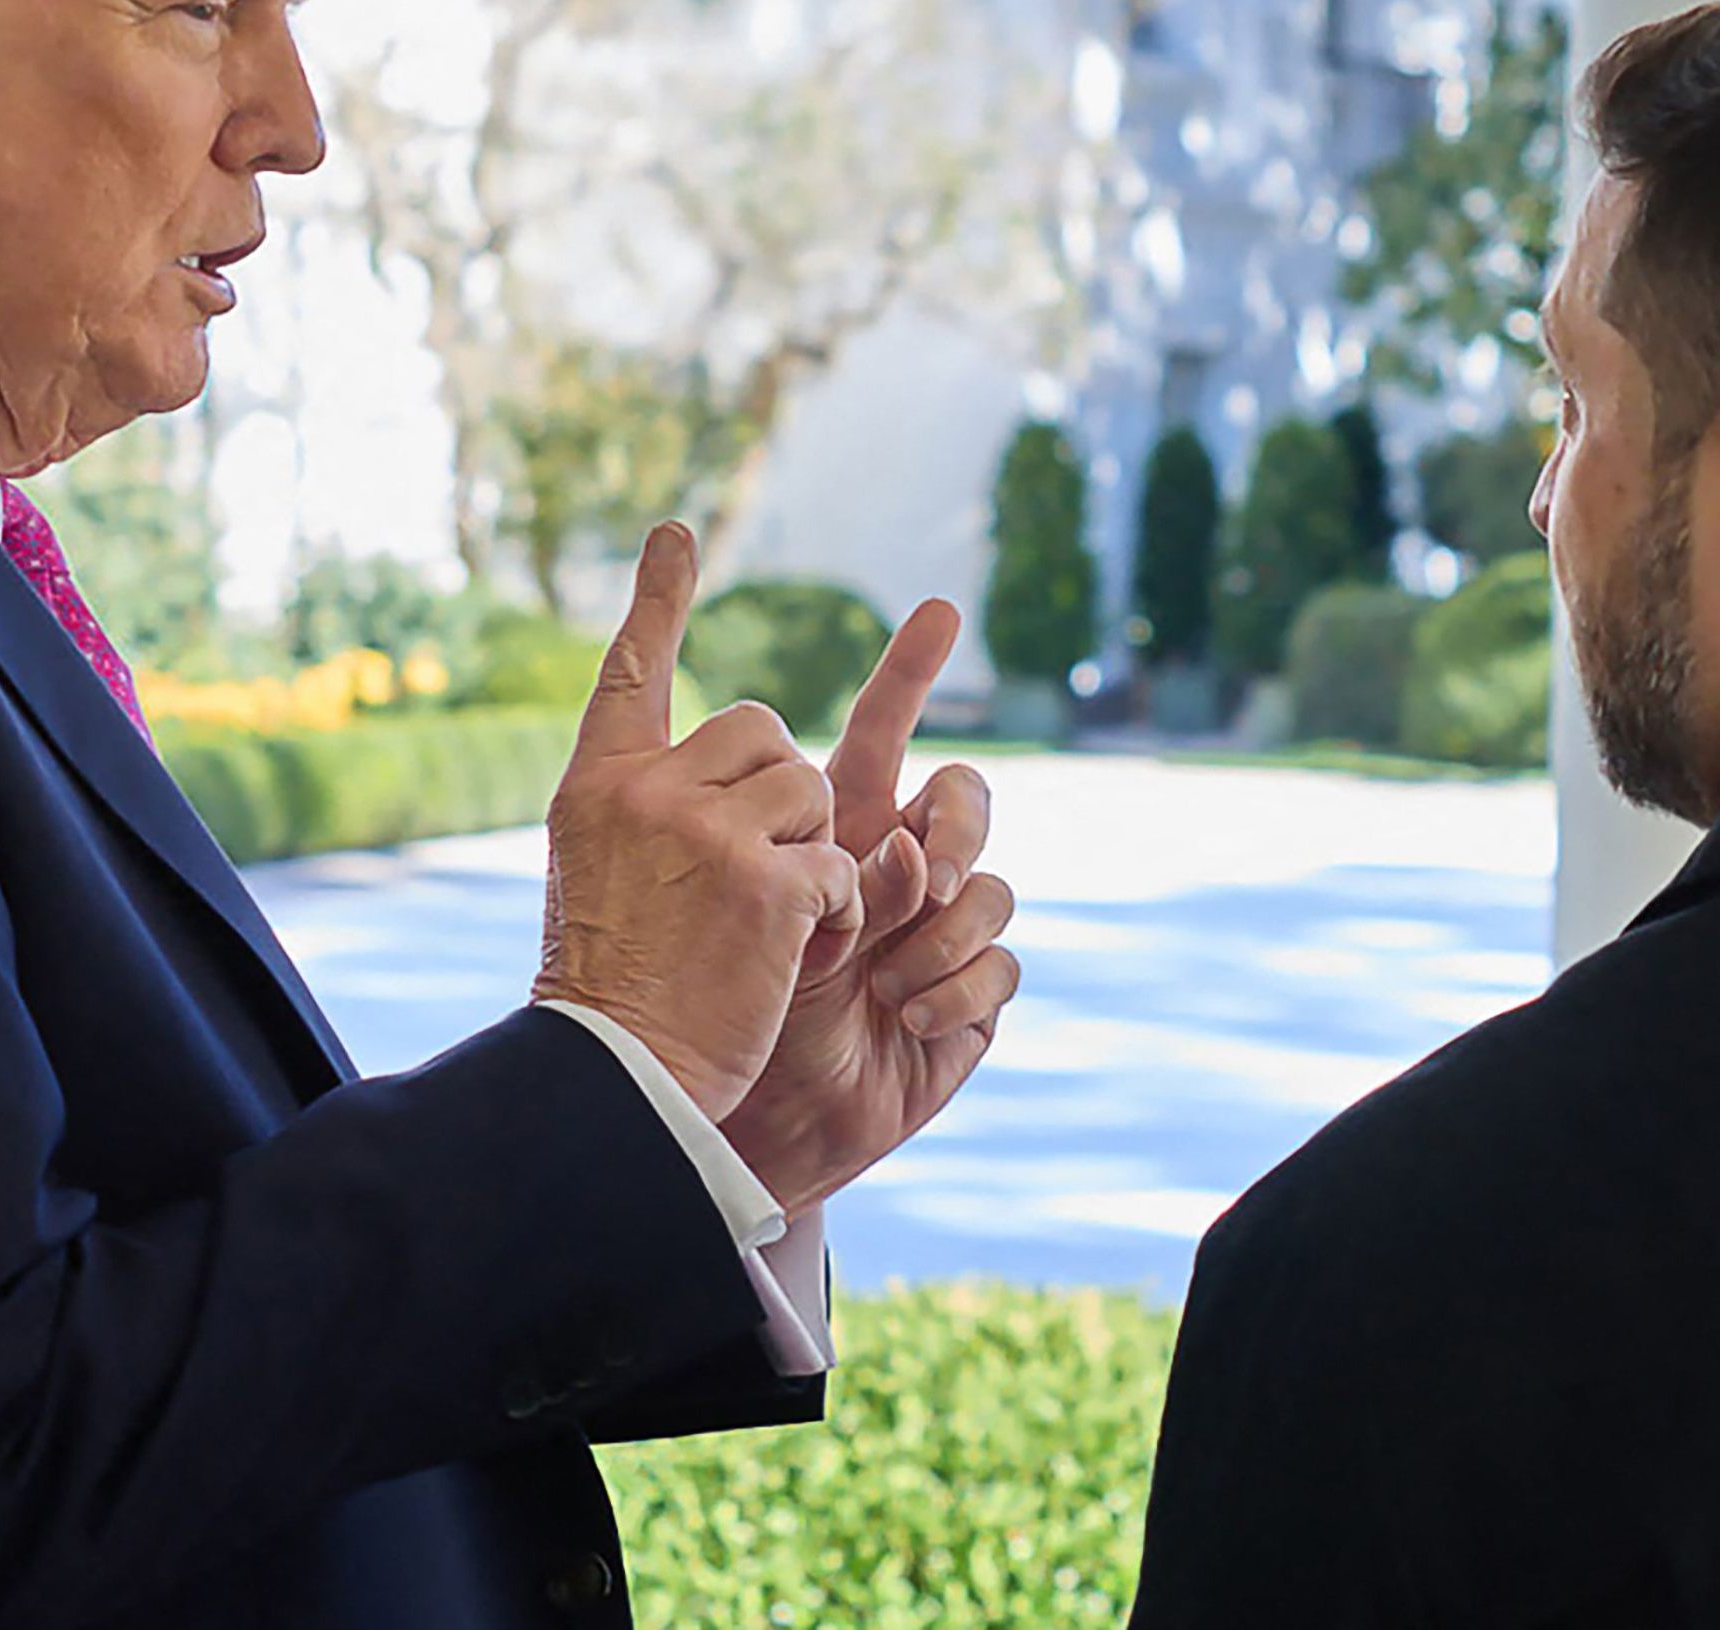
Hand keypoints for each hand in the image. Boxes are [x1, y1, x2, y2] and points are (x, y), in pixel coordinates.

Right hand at [534, 525, 864, 1119]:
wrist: (616, 1076)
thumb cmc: (612, 990)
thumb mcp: (597, 874)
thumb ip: (648, 811)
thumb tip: (725, 767)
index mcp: (597, 786)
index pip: (630, 672)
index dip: (658, 600)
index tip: (677, 534)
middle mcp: (650, 791)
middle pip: (760, 730)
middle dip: (779, 790)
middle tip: (753, 868)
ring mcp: (711, 831)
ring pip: (811, 790)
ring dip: (812, 853)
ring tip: (765, 921)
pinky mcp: (772, 883)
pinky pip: (841, 865)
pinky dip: (835, 912)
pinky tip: (793, 952)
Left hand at [721, 600, 1020, 1217]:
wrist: (743, 1113)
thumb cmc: (717, 1005)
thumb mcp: (738, 909)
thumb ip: (798, 856)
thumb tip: (898, 843)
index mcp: (838, 827)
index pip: (882, 730)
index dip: (909, 668)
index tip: (937, 606)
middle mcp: (899, 868)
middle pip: (964, 797)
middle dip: (958, 823)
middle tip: (922, 868)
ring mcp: (941, 932)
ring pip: (991, 888)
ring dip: (940, 932)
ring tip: (882, 982)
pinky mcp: (972, 999)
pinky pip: (1002, 967)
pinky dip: (954, 990)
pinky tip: (905, 1019)